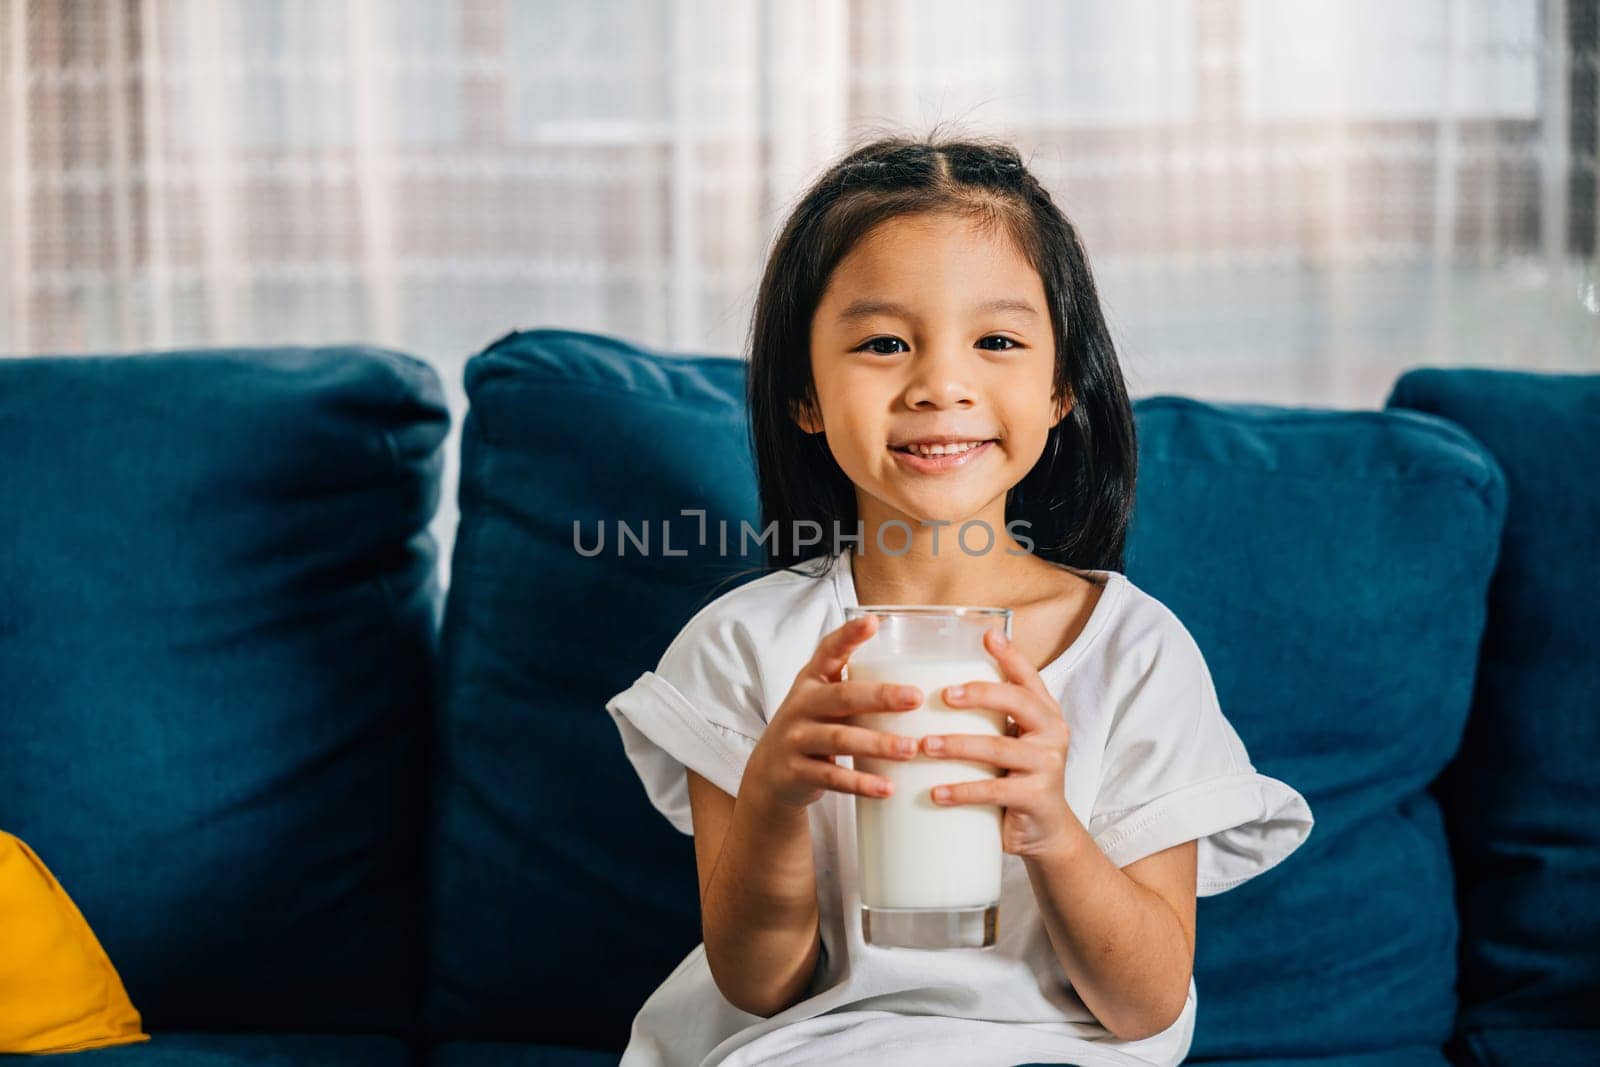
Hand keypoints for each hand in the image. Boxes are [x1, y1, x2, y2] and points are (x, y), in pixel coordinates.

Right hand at [745, 615, 923, 812]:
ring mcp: (795, 739)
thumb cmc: (813, 729)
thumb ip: (856, 687)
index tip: (873, 622)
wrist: (770, 774)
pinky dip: (861, 783)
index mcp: (811, 681)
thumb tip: (922, 678)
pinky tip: (887, 788)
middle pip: (841, 697)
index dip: (848, 636)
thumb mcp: (824, 701)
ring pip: (839, 738)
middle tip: (916, 698)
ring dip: (878, 744)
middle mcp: (800, 705)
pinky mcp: (795, 772)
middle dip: (881, 697)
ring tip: (911, 749)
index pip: (828, 651)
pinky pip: (832, 777)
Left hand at [922, 626, 1074, 856]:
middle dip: (978, 694)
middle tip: (943, 694)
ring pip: (999, 748)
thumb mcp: (1008, 741)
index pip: (1028, 677)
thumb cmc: (1016, 777)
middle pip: (1018, 702)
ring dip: (958, 745)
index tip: (987, 635)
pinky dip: (962, 791)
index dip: (1010, 655)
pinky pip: (995, 791)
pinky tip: (936, 792)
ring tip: (926, 745)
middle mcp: (1052, 732)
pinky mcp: (1036, 798)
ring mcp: (1047, 765)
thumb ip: (987, 717)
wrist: (1045, 830)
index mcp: (1044, 713)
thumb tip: (928, 690)